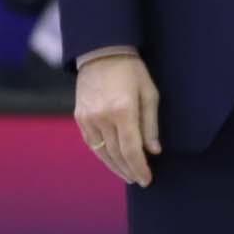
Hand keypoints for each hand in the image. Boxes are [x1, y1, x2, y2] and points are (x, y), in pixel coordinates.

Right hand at [75, 52, 161, 186]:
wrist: (102, 52)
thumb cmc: (132, 71)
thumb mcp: (149, 94)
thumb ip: (150, 125)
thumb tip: (153, 151)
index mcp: (122, 110)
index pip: (131, 149)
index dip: (139, 167)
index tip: (147, 179)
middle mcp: (102, 117)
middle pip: (116, 154)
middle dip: (129, 170)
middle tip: (140, 180)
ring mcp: (88, 118)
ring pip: (102, 152)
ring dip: (115, 167)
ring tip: (128, 175)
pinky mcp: (80, 117)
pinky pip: (91, 143)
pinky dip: (102, 155)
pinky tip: (112, 161)